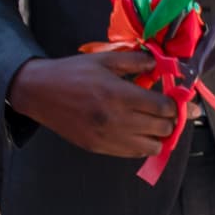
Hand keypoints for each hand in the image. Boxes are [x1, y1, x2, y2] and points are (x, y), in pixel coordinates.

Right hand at [9, 53, 178, 158]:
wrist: (40, 93)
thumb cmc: (73, 73)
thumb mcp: (105, 60)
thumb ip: (135, 61)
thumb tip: (159, 65)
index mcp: (119, 94)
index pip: (162, 107)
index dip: (173, 104)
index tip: (172, 99)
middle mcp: (116, 120)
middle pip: (162, 129)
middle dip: (168, 120)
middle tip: (164, 111)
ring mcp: (108, 138)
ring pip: (151, 147)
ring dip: (157, 136)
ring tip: (152, 124)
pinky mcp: (99, 148)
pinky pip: (133, 154)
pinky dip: (141, 145)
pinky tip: (137, 133)